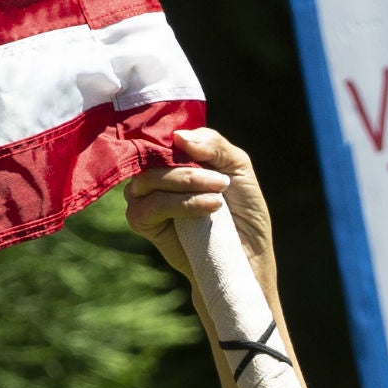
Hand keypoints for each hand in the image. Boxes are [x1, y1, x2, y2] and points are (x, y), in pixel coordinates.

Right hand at [119, 126, 280, 312]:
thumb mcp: (237, 166)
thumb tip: (178, 136)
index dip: (182, 137)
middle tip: (223, 182)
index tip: (207, 153)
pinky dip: (182, 204)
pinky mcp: (141, 221)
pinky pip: (152, 205)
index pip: (165, 133)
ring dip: (188, 184)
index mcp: (174, 154)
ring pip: (150, 178)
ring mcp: (143, 195)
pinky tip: (209, 208)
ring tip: (219, 198)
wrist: (245, 254)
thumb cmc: (243, 210)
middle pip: (155, 155)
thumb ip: (213, 144)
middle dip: (191, 169)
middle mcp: (154, 171)